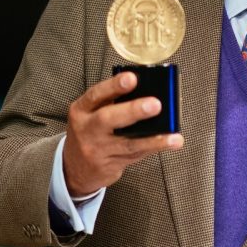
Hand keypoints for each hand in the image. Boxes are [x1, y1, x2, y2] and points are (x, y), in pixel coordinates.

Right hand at [63, 71, 183, 195]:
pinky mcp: (110, 165)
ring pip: (128, 144)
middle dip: (133, 110)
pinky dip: (154, 147)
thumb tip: (148, 88)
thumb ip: (112, 101)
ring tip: (173, 135)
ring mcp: (98, 150)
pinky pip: (135, 155)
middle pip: (108, 119)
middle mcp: (87, 129)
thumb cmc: (89, 131)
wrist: (74, 167)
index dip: (114, 86)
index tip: (132, 78)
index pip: (96, 94)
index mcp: (82, 110)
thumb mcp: (90, 113)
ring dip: (153, 139)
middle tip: (155, 104)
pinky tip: (170, 142)